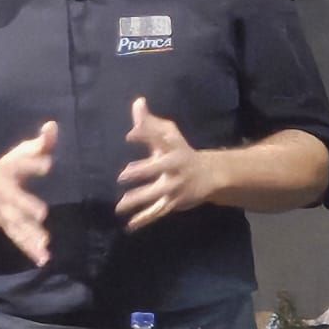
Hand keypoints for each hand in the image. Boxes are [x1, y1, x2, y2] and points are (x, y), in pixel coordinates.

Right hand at [0, 121, 57, 266]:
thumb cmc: (7, 169)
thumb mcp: (21, 153)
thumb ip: (41, 143)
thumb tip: (53, 125)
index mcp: (10, 171)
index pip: (22, 165)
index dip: (34, 163)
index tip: (48, 163)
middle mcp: (6, 193)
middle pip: (17, 199)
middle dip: (27, 206)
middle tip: (41, 213)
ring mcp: (5, 212)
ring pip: (18, 224)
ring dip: (30, 234)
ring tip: (45, 245)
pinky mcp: (8, 226)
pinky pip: (19, 238)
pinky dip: (29, 249)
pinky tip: (43, 259)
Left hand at [116, 97, 214, 231]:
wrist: (209, 175)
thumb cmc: (181, 151)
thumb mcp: (169, 135)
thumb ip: (150, 123)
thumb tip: (138, 102)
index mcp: (173, 149)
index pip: (159, 140)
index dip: (145, 135)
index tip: (130, 135)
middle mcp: (175, 169)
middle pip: (158, 169)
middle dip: (142, 171)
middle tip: (123, 175)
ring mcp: (174, 188)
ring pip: (156, 195)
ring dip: (139, 201)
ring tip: (120, 206)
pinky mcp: (173, 203)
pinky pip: (157, 212)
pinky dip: (144, 219)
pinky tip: (130, 226)